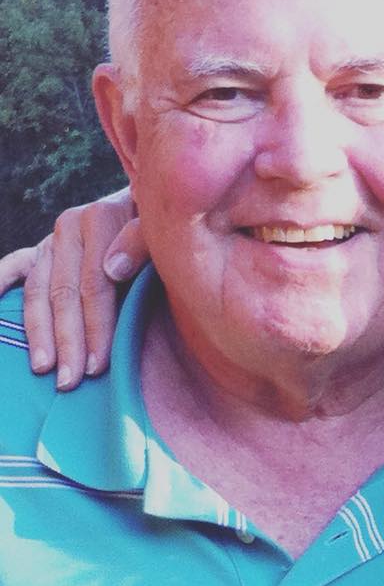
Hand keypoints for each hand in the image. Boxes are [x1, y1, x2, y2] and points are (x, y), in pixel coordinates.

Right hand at [0, 188, 145, 389]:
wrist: (156, 205)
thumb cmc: (165, 229)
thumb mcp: (162, 230)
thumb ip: (142, 242)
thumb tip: (113, 270)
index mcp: (98, 219)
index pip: (94, 285)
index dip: (96, 327)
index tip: (98, 365)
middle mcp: (69, 227)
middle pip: (63, 293)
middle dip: (67, 341)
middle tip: (70, 381)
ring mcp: (52, 239)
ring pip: (38, 290)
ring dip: (38, 331)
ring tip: (43, 367)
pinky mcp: (41, 248)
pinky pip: (14, 266)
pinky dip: (0, 283)